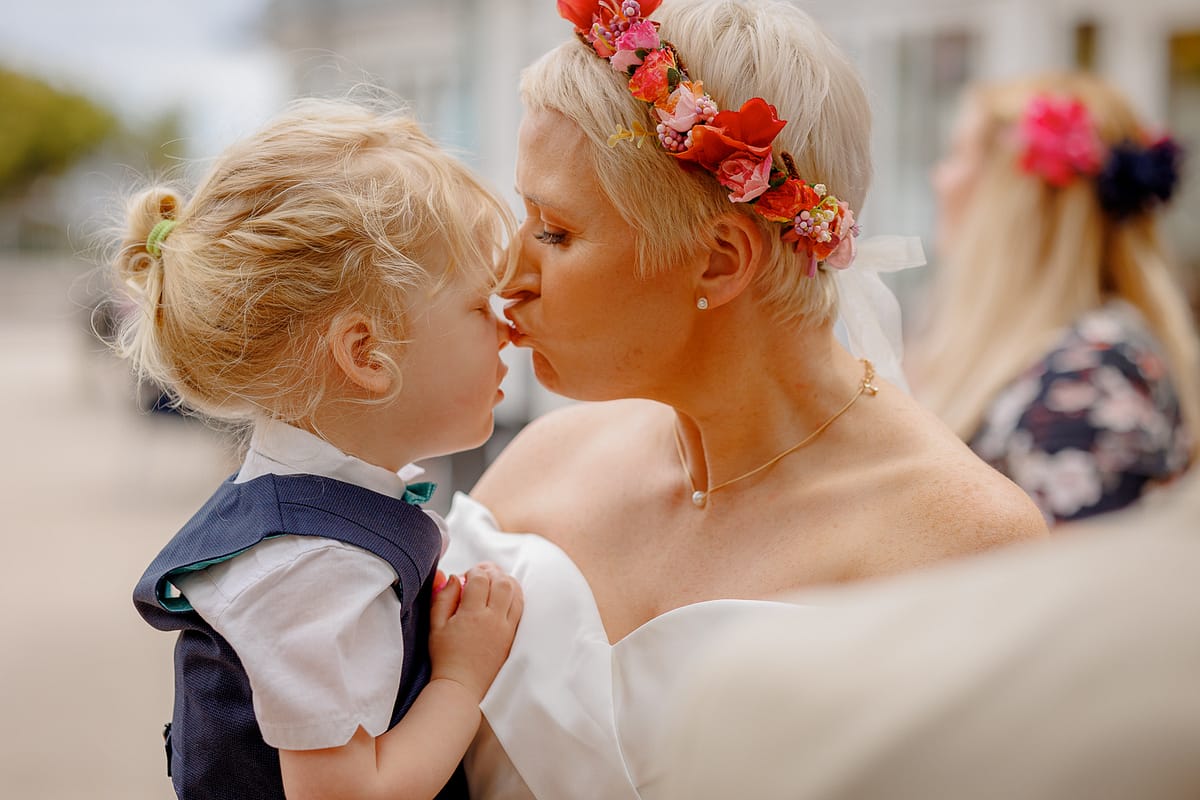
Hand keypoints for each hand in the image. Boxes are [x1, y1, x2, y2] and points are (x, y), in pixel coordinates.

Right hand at [429, 562, 522, 701]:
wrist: (462, 685)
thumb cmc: (445, 656)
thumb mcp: (436, 625)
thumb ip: (442, 597)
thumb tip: (453, 577)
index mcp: (471, 614)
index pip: (480, 579)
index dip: (474, 571)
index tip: (467, 575)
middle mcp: (492, 619)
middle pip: (502, 582)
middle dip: (493, 571)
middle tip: (482, 573)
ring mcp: (506, 628)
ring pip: (515, 593)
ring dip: (506, 581)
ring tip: (494, 580)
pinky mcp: (512, 636)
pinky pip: (520, 608)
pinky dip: (515, 595)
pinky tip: (505, 594)